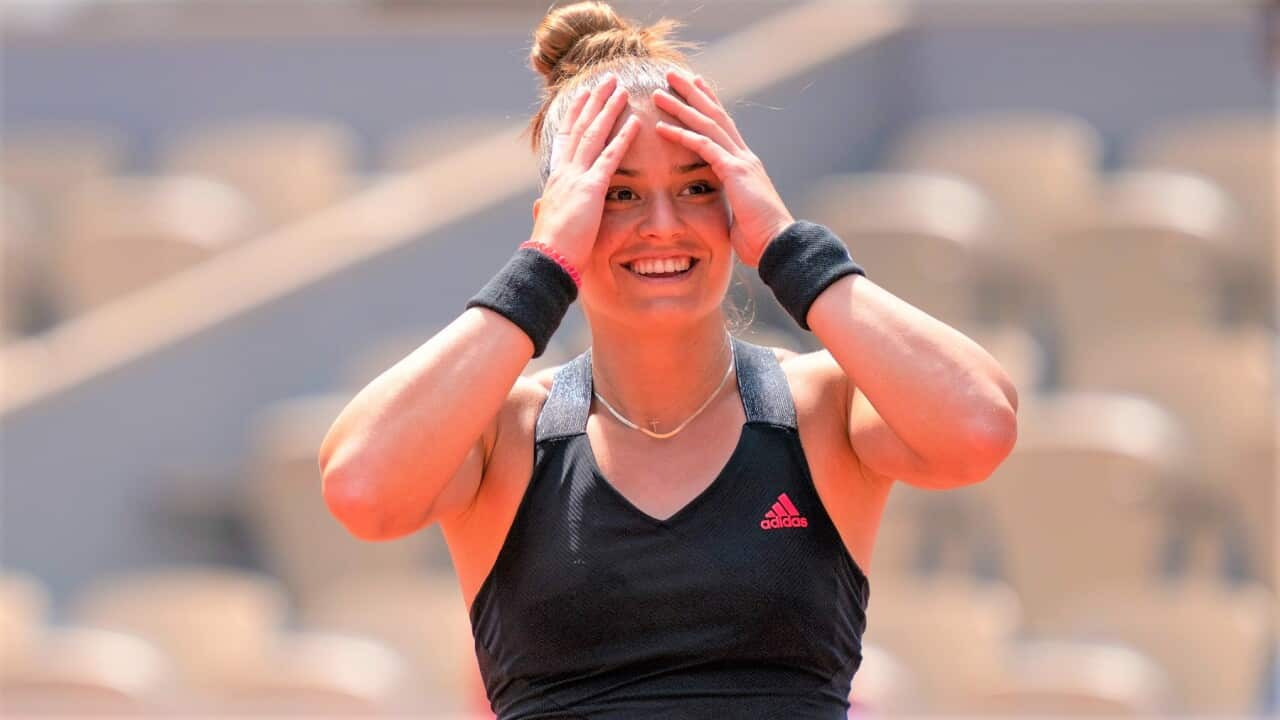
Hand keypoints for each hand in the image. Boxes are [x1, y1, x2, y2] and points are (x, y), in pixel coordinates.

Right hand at [529, 72, 641, 271]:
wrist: (547, 261)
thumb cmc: (550, 250)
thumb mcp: (547, 223)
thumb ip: (545, 209)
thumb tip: (538, 206)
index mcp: (556, 179)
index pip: (566, 138)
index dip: (575, 115)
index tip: (584, 96)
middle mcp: (564, 172)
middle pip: (580, 127)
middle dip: (594, 101)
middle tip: (606, 79)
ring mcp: (576, 177)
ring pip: (593, 134)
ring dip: (608, 109)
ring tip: (621, 89)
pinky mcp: (590, 189)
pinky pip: (610, 157)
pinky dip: (623, 137)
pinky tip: (636, 122)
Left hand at [651, 69, 794, 267]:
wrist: (779, 245)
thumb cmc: (760, 238)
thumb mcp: (740, 216)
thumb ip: (729, 205)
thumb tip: (722, 211)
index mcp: (746, 165)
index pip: (724, 126)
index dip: (709, 104)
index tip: (695, 85)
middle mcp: (744, 156)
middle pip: (715, 115)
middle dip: (693, 92)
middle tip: (673, 74)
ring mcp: (741, 161)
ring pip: (707, 124)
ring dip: (681, 106)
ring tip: (659, 92)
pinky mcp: (734, 171)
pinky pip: (703, 146)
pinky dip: (681, 134)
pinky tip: (661, 126)